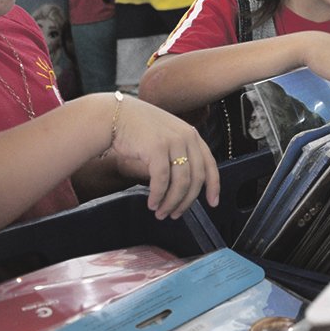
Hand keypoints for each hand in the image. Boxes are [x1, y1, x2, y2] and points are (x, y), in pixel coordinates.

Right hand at [110, 96, 219, 219]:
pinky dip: (158, 196)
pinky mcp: (157, 148)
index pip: (210, 164)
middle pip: (196, 178)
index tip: (213, 202)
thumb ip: (179, 154)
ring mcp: (173, 141)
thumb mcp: (167, 137)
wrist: (115, 116)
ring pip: (180, 182)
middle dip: (186, 201)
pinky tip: (152, 203)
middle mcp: (187, 137)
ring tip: (161, 212)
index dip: (213, 186)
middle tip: (175, 214)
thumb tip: (185, 186)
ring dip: (171, 202)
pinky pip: (162, 180)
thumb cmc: (138, 130)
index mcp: (192, 135)